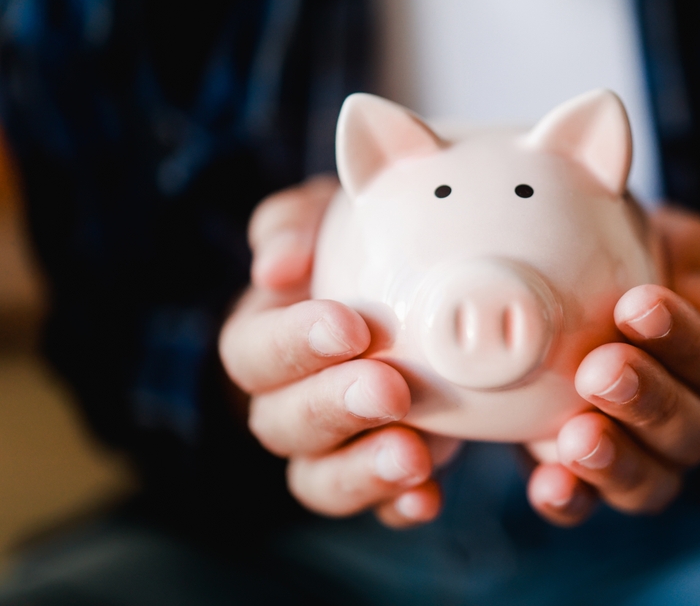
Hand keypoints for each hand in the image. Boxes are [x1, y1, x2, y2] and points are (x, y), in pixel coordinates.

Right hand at [219, 177, 442, 527]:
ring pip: (318, 480)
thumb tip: (276, 267)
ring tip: (413, 456)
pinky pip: (378, 506)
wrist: (420, 283)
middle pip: (280, 424)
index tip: (350, 325)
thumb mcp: (331, 213)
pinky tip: (429, 498)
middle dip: (333, 408)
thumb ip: (295, 222)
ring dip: (362, 471)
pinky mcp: (377, 474)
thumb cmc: (363, 243)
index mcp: (265, 336)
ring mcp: (332, 447)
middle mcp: (285, 400)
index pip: (251, 353)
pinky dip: (399, 506)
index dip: (291, 345)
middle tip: (390, 388)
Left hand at [527, 206, 699, 524]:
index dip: (683, 338)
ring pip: (647, 482)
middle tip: (601, 370)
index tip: (637, 307)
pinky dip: (570, 500)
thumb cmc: (644, 269)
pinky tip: (548, 484)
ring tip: (577, 435)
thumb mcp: (677, 246)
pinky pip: (586, 504)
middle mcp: (691, 420)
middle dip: (646, 401)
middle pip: (687, 430)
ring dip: (613, 461)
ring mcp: (641, 457)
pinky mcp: (586, 477)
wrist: (598, 303)